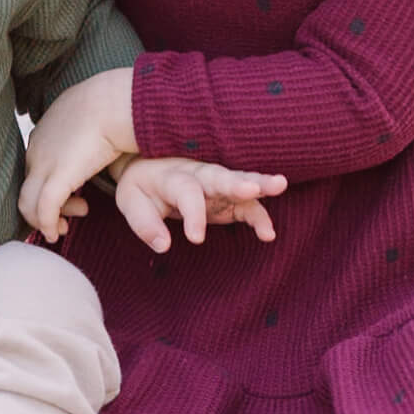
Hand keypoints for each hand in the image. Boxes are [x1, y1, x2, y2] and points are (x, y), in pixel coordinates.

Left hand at [19, 68, 136, 243]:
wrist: (112, 101)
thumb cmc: (112, 105)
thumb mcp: (91, 118)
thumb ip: (86, 133)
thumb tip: (99, 142)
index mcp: (44, 134)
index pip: (35, 169)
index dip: (48, 188)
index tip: (72, 196)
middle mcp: (37, 150)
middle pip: (29, 187)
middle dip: (44, 209)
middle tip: (66, 219)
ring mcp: (43, 163)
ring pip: (28, 203)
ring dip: (45, 220)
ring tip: (66, 225)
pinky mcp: (56, 177)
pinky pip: (43, 210)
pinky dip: (47, 225)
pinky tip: (56, 233)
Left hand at [114, 157, 286, 254]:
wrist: (149, 168)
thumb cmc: (142, 188)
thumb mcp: (132, 202)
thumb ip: (145, 223)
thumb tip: (163, 245)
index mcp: (173, 176)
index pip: (187, 192)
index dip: (193, 214)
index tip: (195, 238)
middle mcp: (199, 175)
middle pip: (220, 176)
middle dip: (237, 182)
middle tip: (253, 188)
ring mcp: (216, 184)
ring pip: (240, 182)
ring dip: (260, 184)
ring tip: (281, 185)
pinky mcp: (228, 197)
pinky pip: (247, 205)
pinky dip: (259, 216)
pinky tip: (269, 234)